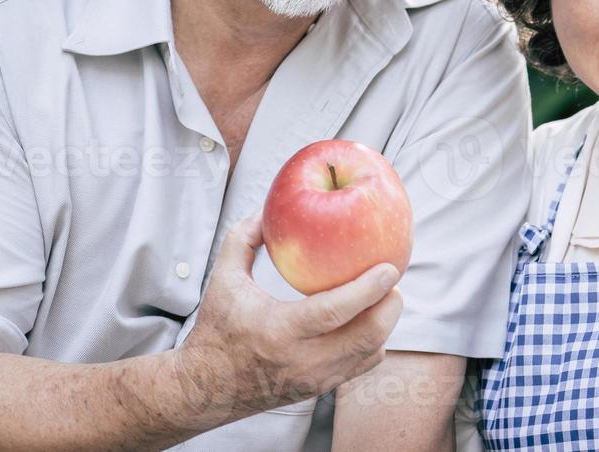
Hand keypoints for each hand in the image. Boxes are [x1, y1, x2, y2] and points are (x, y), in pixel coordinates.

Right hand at [173, 210, 403, 419]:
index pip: (335, 312)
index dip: (368, 290)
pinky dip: (373, 341)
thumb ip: (243, 238)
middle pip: (366, 337)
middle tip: (393, 278)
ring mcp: (314, 380)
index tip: (390, 268)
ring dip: (385, 323)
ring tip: (386, 294)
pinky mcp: (320, 389)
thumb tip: (268, 208)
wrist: (205, 389)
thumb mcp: (223, 280)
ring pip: (370, 353)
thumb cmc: (216, 329)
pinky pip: (361, 366)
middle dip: (390, 306)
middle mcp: (302, 361)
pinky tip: (369, 317)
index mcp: (279, 331)